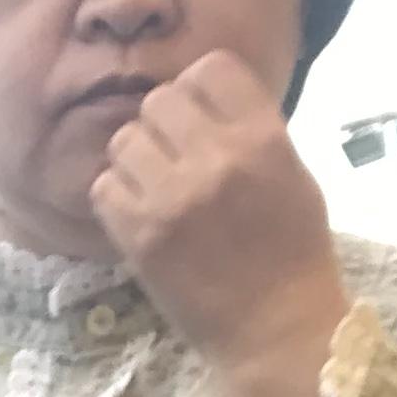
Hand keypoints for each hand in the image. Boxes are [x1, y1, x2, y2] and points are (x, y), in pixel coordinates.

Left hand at [91, 52, 352, 396]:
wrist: (273, 328)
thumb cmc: (292, 252)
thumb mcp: (293, 173)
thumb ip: (250, 130)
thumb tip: (202, 101)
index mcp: (263, 137)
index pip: (211, 69)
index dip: (198, 87)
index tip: (198, 114)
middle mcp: (217, 158)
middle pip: (159, 101)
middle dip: (163, 125)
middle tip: (173, 156)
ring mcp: (173, 197)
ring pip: (124, 140)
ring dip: (135, 160)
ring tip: (155, 187)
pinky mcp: (139, 235)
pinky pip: (103, 187)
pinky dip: (116, 197)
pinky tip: (138, 214)